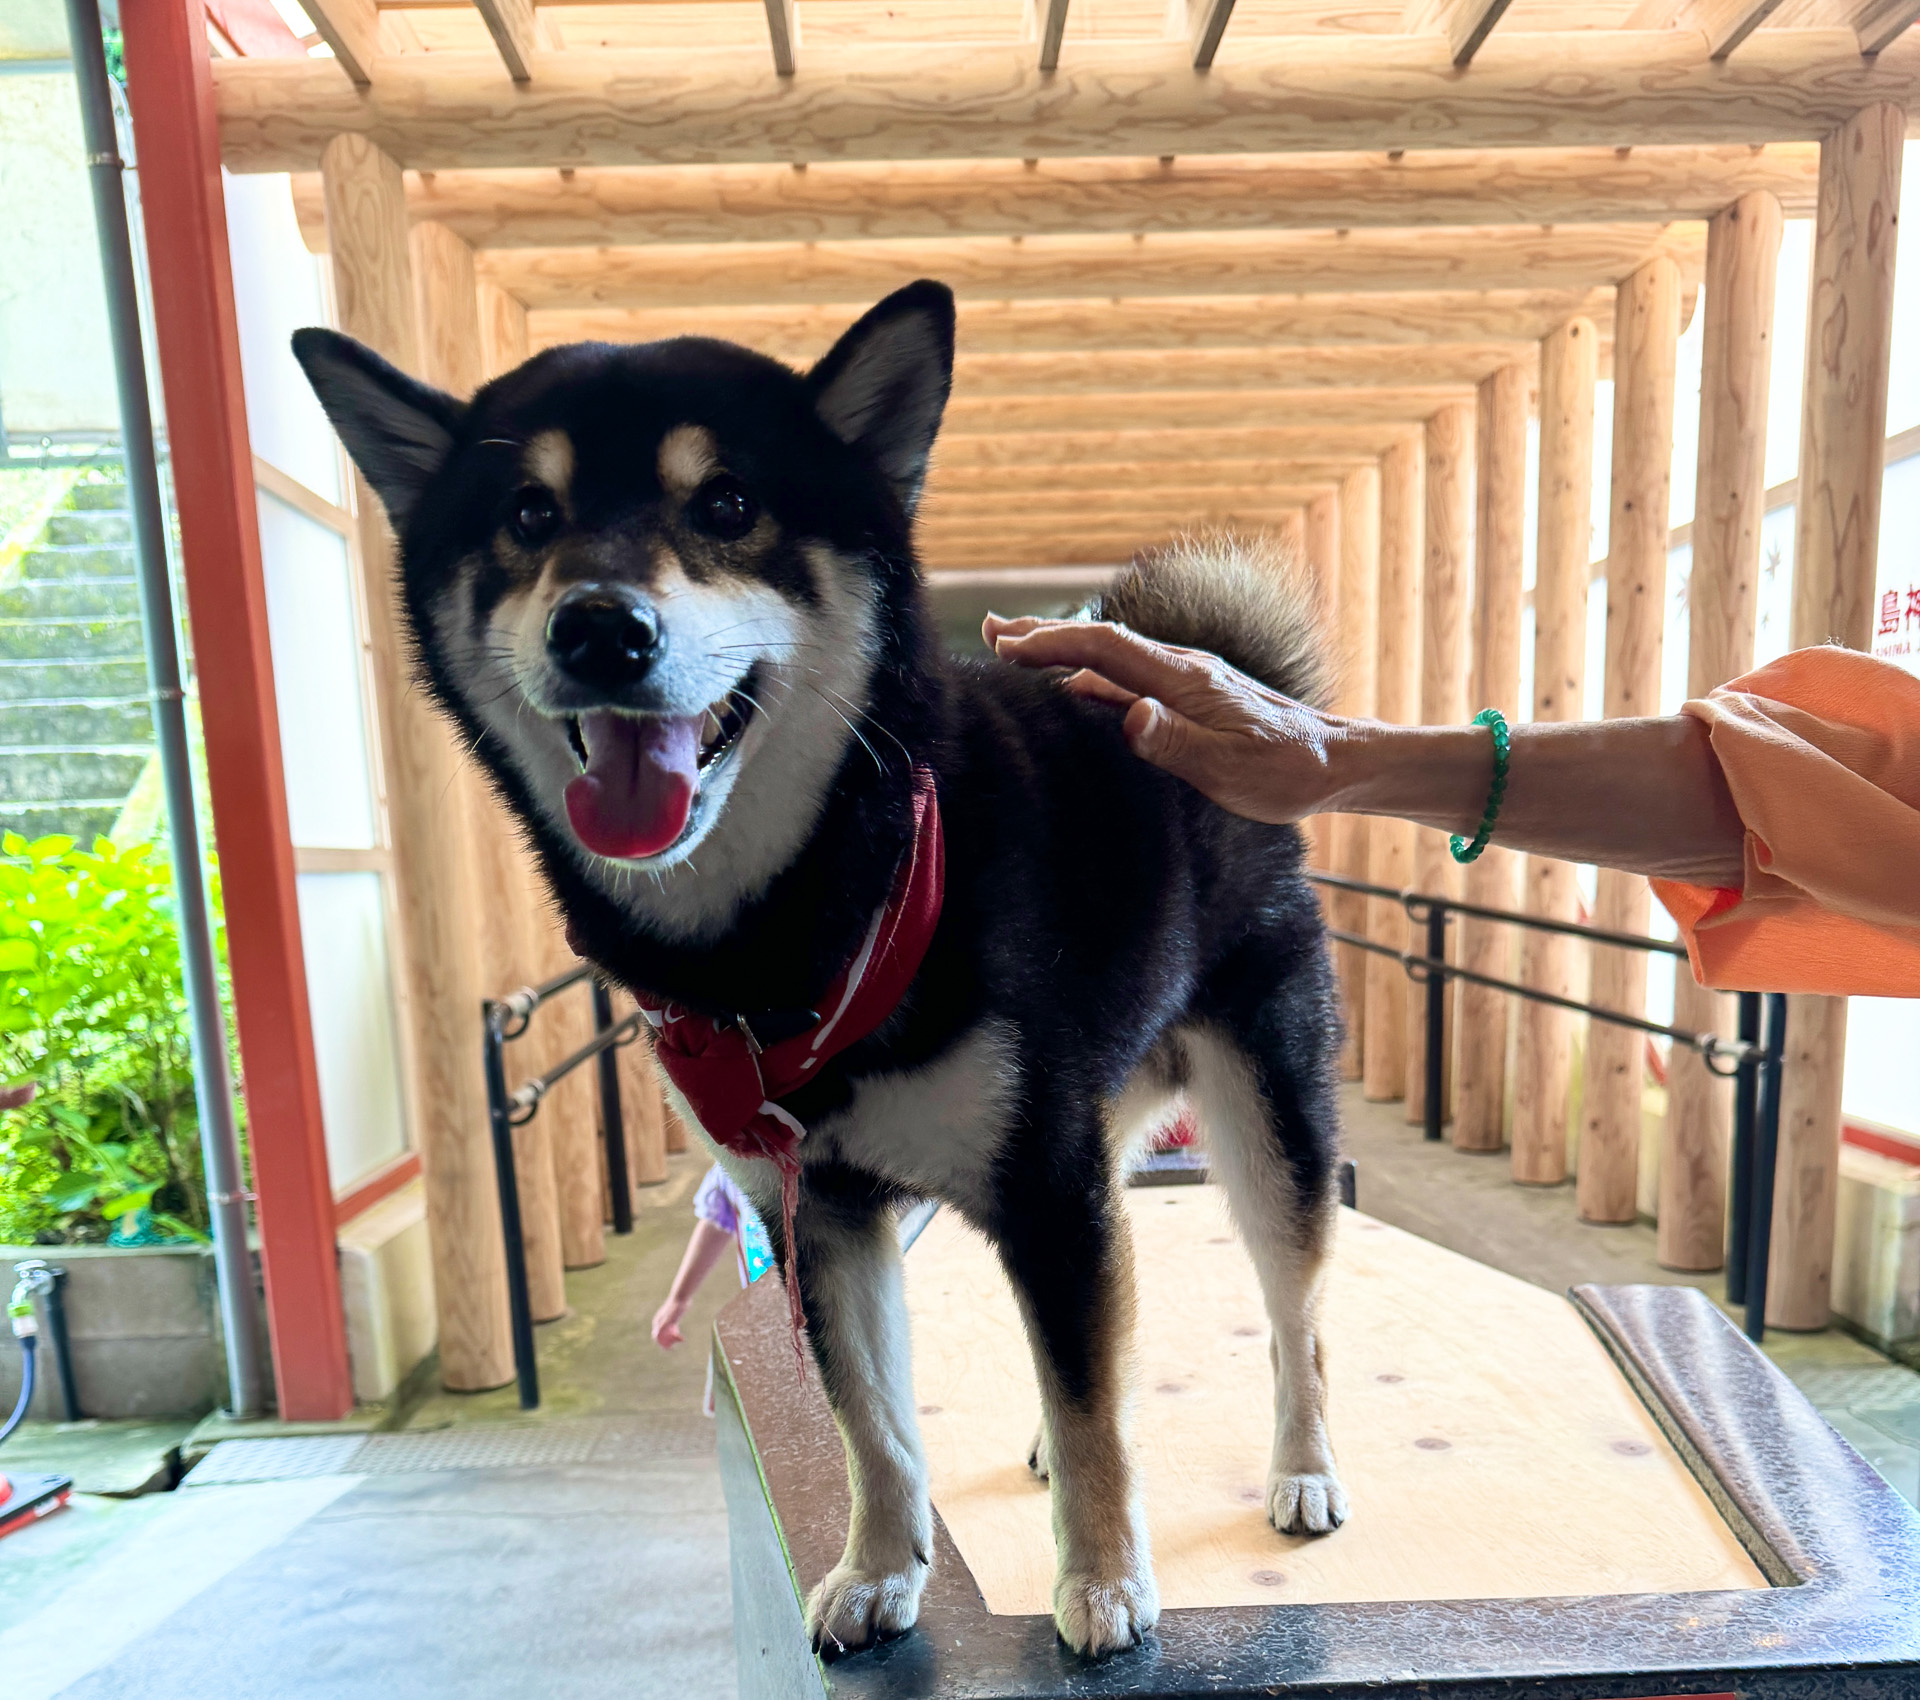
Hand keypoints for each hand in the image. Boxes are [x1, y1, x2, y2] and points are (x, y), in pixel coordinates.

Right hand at [651, 1296, 688, 1347]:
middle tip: (674, 1347)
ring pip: (668, 1335)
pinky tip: (682, 1338)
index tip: (666, 1349)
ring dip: (673, 1340)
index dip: (660, 1344)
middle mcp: (661, 1323)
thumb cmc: (675, 1308)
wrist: (681, 1298)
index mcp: (657, 1322)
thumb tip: (655, 1335)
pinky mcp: (673, 1321)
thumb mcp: (669, 1318)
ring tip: (680, 1342)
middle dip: (667, 1343)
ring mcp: (667, 1322)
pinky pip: (673, 1331)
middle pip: (662, 1336)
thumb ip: (662, 1326)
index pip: (656, 1336)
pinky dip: (676, 1335)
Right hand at [982, 614, 1348, 824]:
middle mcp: (1181, 669)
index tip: (1006, 646)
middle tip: (991, 630)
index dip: (1053, 643)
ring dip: (1063, 653)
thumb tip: (1127, 716)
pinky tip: (1074, 689)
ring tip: (1016, 652)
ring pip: (1111, 658)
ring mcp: (1187, 681)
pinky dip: (1090, 674)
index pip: (1105, 649)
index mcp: (1185, 679)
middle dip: (1044, 633)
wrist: (1339, 761)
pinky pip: (1129, 677)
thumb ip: (1175, 742)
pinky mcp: (1192, 697)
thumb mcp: (1230, 766)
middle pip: (1101, 641)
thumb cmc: (1286, 771)